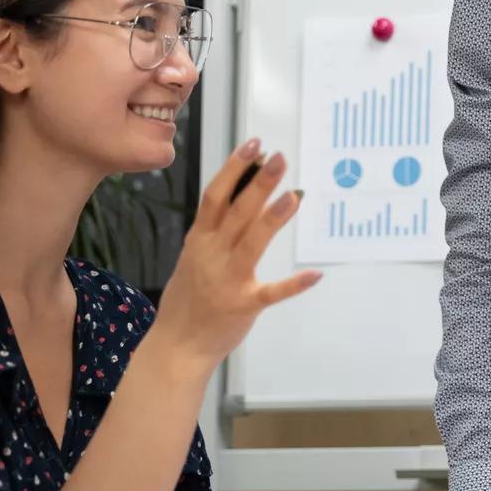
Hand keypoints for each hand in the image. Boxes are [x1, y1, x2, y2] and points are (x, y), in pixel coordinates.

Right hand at [147, 141, 321, 372]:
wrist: (176, 345)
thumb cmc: (188, 298)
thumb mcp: (194, 256)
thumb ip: (215, 230)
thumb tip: (243, 194)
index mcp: (199, 240)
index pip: (216, 196)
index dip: (234, 168)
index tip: (253, 144)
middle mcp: (212, 254)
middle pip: (236, 211)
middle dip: (258, 183)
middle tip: (280, 158)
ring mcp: (227, 280)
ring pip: (252, 242)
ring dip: (272, 218)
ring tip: (294, 196)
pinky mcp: (243, 305)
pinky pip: (271, 293)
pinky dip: (293, 284)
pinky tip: (314, 274)